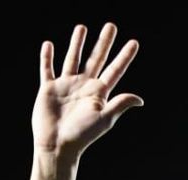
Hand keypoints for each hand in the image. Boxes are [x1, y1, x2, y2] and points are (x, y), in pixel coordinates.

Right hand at [33, 23, 143, 156]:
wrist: (57, 145)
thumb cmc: (82, 135)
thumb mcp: (104, 118)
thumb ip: (120, 104)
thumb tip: (140, 99)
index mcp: (99, 93)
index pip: (115, 70)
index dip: (125, 57)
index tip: (134, 43)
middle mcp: (84, 86)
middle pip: (96, 59)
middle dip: (104, 43)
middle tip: (111, 26)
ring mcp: (66, 86)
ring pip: (72, 59)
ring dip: (77, 43)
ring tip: (82, 27)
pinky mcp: (49, 89)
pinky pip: (47, 69)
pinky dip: (47, 57)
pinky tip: (48, 45)